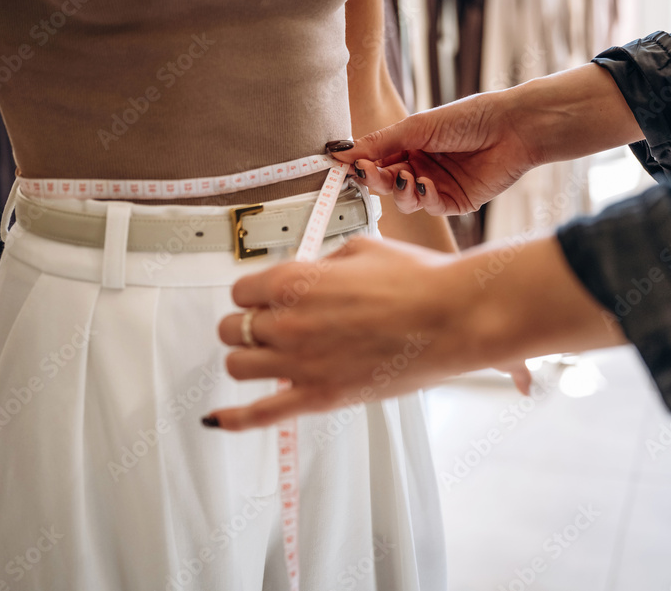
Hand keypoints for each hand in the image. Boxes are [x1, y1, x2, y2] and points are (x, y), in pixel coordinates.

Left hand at [210, 237, 532, 430]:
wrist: (453, 317)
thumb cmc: (418, 280)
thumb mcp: (361, 250)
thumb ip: (322, 265)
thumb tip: (310, 276)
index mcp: (293, 281)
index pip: (241, 290)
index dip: (255, 294)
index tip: (268, 299)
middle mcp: (287, 322)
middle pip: (233, 328)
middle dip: (249, 325)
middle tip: (271, 326)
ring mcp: (300, 363)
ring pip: (237, 366)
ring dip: (248, 359)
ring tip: (266, 357)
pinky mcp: (320, 397)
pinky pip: (261, 414)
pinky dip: (234, 419)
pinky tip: (217, 420)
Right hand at [329, 90, 541, 214]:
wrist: (512, 128)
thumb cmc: (469, 117)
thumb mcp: (417, 127)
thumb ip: (379, 143)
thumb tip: (341, 151)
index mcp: (410, 146)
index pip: (376, 161)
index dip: (360, 166)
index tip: (344, 166)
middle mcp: (421, 167)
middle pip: (387, 184)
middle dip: (376, 180)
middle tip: (370, 173)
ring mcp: (438, 186)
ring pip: (405, 201)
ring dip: (401, 190)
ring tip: (406, 176)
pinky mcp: (456, 202)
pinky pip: (431, 208)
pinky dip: (424, 198)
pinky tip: (425, 184)